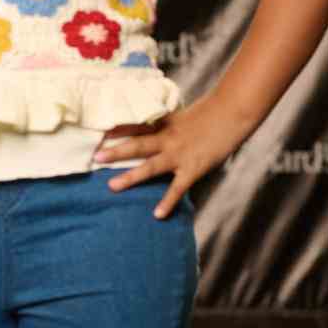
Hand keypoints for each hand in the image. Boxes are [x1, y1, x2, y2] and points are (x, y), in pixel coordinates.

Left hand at [92, 93, 246, 218]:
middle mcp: (168, 138)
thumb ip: (170, 123)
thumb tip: (159, 129)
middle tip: (95, 157)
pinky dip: (168, 202)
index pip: (137, 125)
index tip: (97, 132)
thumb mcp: (186, 114)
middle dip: (116, 151)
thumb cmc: (212, 112)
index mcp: (165, 124)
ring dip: (130, 177)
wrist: (232, 112)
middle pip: (137, 145)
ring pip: (150, 166)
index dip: (117, 129)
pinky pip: (177, 188)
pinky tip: (157, 215)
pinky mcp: (193, 168)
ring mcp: (179, 154)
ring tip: (111, 186)